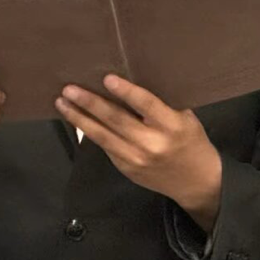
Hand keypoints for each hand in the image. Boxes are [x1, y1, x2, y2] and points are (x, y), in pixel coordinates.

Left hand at [56, 75, 222, 231]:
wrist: (196, 182)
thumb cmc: (190, 141)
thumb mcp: (185, 118)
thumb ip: (161, 103)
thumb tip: (130, 79)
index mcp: (171, 126)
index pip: (145, 104)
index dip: (125, 91)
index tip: (106, 78)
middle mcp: (151, 144)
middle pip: (116, 120)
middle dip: (89, 103)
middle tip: (69, 89)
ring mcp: (136, 159)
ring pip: (102, 136)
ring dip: (79, 118)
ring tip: (62, 103)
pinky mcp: (126, 169)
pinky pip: (105, 147)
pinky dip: (89, 132)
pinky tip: (76, 119)